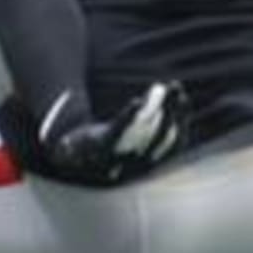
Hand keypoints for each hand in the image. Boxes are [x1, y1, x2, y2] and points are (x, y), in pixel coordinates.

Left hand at [41, 82, 188, 185]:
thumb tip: (166, 94)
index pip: (175, 143)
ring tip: (160, 88)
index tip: (183, 97)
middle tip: (176, 86)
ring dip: (154, 107)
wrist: (69, 161)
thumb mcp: (127, 139)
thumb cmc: (102, 147)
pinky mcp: (100, 148)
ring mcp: (120, 157)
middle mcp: (138, 166)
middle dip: (172, 109)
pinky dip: (129, 116)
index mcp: (148, 165)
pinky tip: (137, 102)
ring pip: (144, 131)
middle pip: (162, 134)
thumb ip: (145, 122)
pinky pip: (118, 131)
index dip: (182, 119)